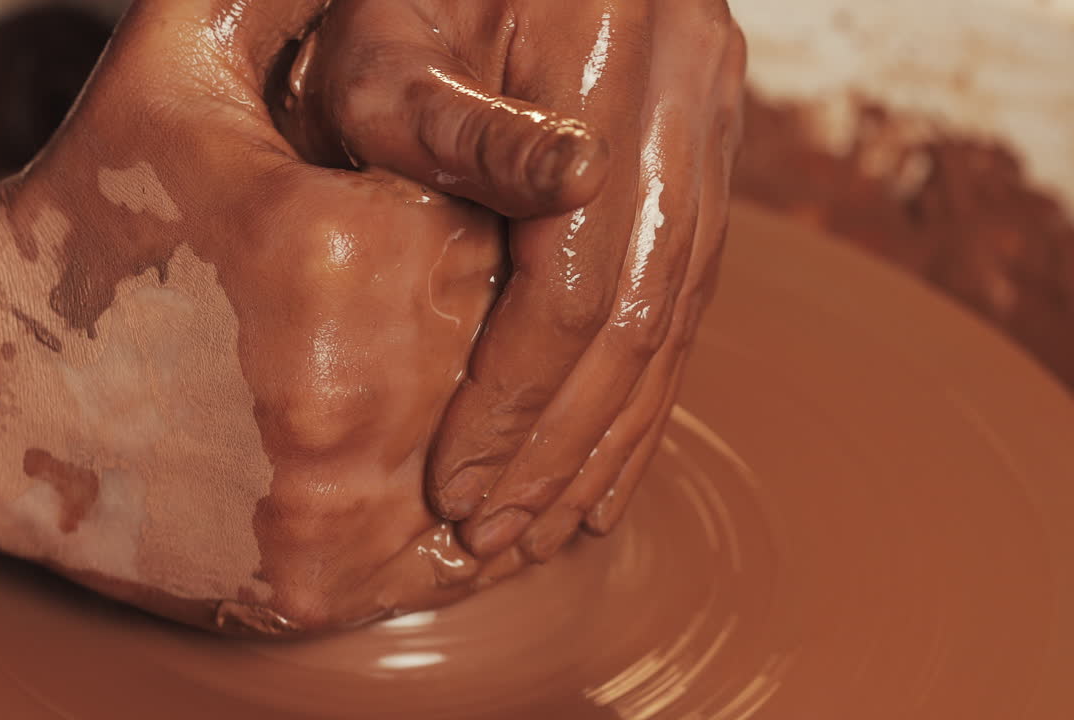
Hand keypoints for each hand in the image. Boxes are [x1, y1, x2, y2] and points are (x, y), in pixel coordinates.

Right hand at [0, 0, 520, 632]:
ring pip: (494, 448)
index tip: (446, 211)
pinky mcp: (323, 590)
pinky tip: (428, 457)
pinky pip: (454, 547)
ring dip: (487, 415)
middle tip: (419, 299)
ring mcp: (340, 508)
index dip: (478, 207)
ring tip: (424, 373)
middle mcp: (354, 389)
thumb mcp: (172, 70)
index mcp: (339, 246)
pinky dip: (463, 506)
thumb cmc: (88, 217)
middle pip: (505, 340)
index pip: (499, 215)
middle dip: (482, 314)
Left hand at [282, 0, 746, 558]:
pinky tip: (612, 457)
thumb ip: (456, 117)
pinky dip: (647, 386)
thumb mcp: (393, 29)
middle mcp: (688, 98)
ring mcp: (710, 126)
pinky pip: (690, 292)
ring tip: (550, 525)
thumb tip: (567, 185)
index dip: (515, 400)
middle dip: (562, 447)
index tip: (457, 485)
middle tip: (497, 535)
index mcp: (609, 61)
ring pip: (677, 319)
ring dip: (610, 436)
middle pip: (639, 320)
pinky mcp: (706, 154)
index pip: (572, 283)